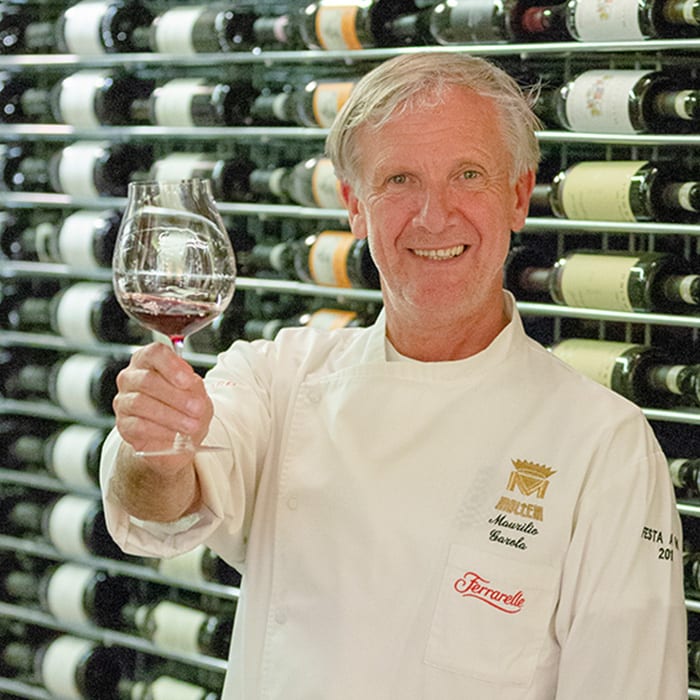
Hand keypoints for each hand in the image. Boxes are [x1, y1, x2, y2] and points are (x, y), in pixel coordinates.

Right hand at [113, 342, 213, 467]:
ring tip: (190, 425)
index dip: (172, 366)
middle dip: (176, 396)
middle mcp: (132, 377)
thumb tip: (190, 387)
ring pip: (141, 403)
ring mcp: (124, 400)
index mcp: (149, 361)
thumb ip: (193, 386)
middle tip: (196, 408)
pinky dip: (160, 431)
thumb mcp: (196, 392)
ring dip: (171, 416)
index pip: (155, 353)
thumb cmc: (186, 406)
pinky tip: (174, 435)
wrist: (179, 435)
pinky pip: (138, 426)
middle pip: (147, 380)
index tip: (188, 381)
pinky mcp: (123, 424)